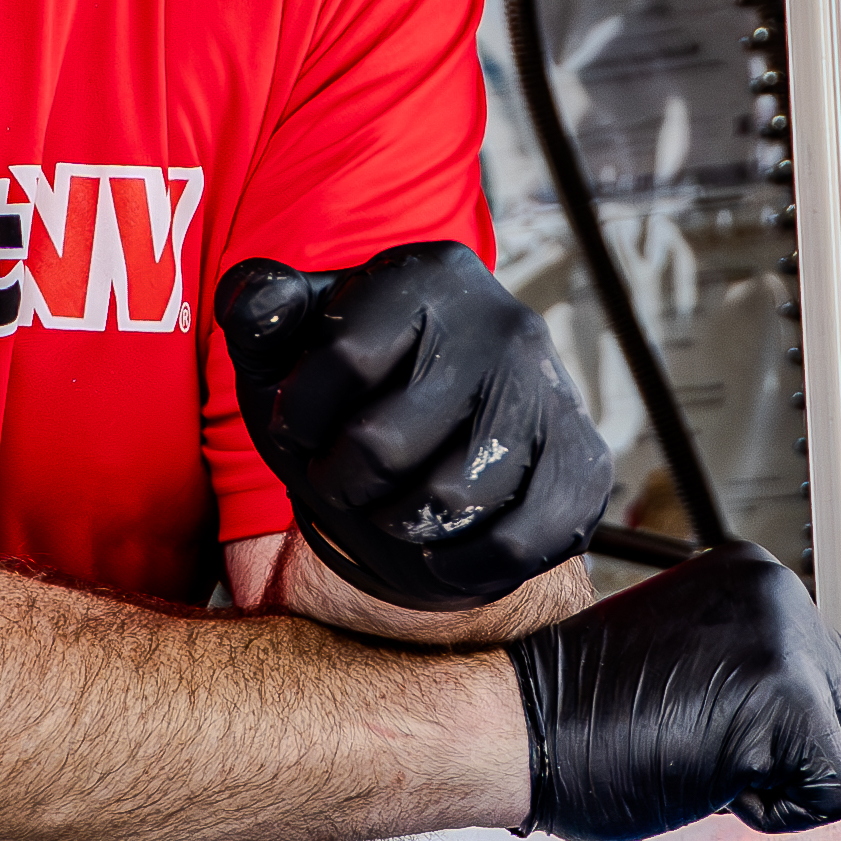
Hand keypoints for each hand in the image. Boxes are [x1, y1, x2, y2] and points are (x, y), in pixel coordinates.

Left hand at [214, 245, 614, 614]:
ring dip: (394, 523)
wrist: (437, 455)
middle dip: (341, 481)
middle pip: (382, 444)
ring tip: (386, 507)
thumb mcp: (288, 348)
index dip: (298, 416)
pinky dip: (459, 567)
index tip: (298, 427)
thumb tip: (257, 302)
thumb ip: (259, 308)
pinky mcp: (584, 468)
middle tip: (342, 478)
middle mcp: (504, 323)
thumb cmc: (349, 399)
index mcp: (431, 274)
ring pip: (446, 499)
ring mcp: (551, 395)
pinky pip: (513, 544)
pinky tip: (436, 550)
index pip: (343, 359)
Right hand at [505, 546, 840, 840]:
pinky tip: (713, 782)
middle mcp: (782, 596)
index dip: (782, 732)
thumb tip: (827, 718)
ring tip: (709, 761)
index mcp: (757, 579)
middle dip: (794, 759)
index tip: (714, 730)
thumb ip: (762, 668)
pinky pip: (833, 796)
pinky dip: (776, 814)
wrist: (524, 728)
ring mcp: (790, 642)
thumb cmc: (584, 712)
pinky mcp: (790, 700)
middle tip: (707, 750)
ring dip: (786, 784)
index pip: (833, 675)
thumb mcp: (695, 663)